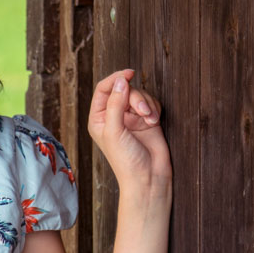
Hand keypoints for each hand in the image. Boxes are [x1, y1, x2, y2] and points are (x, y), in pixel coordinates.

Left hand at [88, 69, 170, 190]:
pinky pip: (151, 102)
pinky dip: (155, 109)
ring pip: (140, 95)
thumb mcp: (115, 131)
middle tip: (143, 112)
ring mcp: (131, 117)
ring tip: (150, 120)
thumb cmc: (126, 160)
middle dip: (136, 98)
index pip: (103, 89)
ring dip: (147, 104)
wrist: (148, 177)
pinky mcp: (146, 120)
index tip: (128, 74)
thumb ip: (115, 104)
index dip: (115, 79)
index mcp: (99, 118)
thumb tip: (120, 81)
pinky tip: (154, 122)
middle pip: (124, 90)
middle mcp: (113, 115)